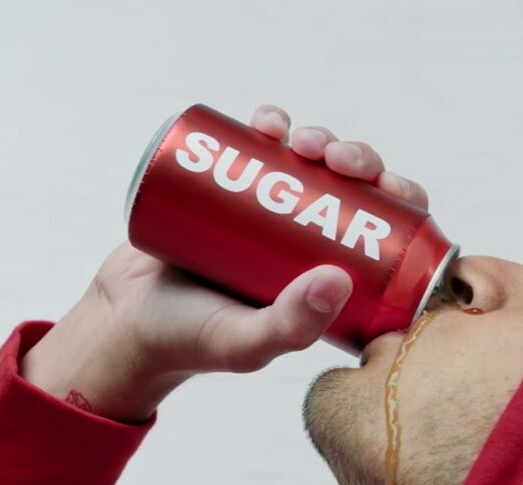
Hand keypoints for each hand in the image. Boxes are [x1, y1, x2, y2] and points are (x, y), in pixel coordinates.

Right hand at [20, 105, 428, 422]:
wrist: (122, 317)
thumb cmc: (189, 341)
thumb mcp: (244, 343)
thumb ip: (289, 326)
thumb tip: (340, 278)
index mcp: (332, 280)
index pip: (386, 234)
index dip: (399, 201)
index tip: (390, 185)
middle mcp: (308, 243)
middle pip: (353, 190)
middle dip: (357, 160)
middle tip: (335, 158)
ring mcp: (271, 213)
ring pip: (311, 163)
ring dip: (318, 138)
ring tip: (298, 139)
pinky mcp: (233, 189)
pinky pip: (262, 148)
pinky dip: (271, 126)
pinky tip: (269, 121)